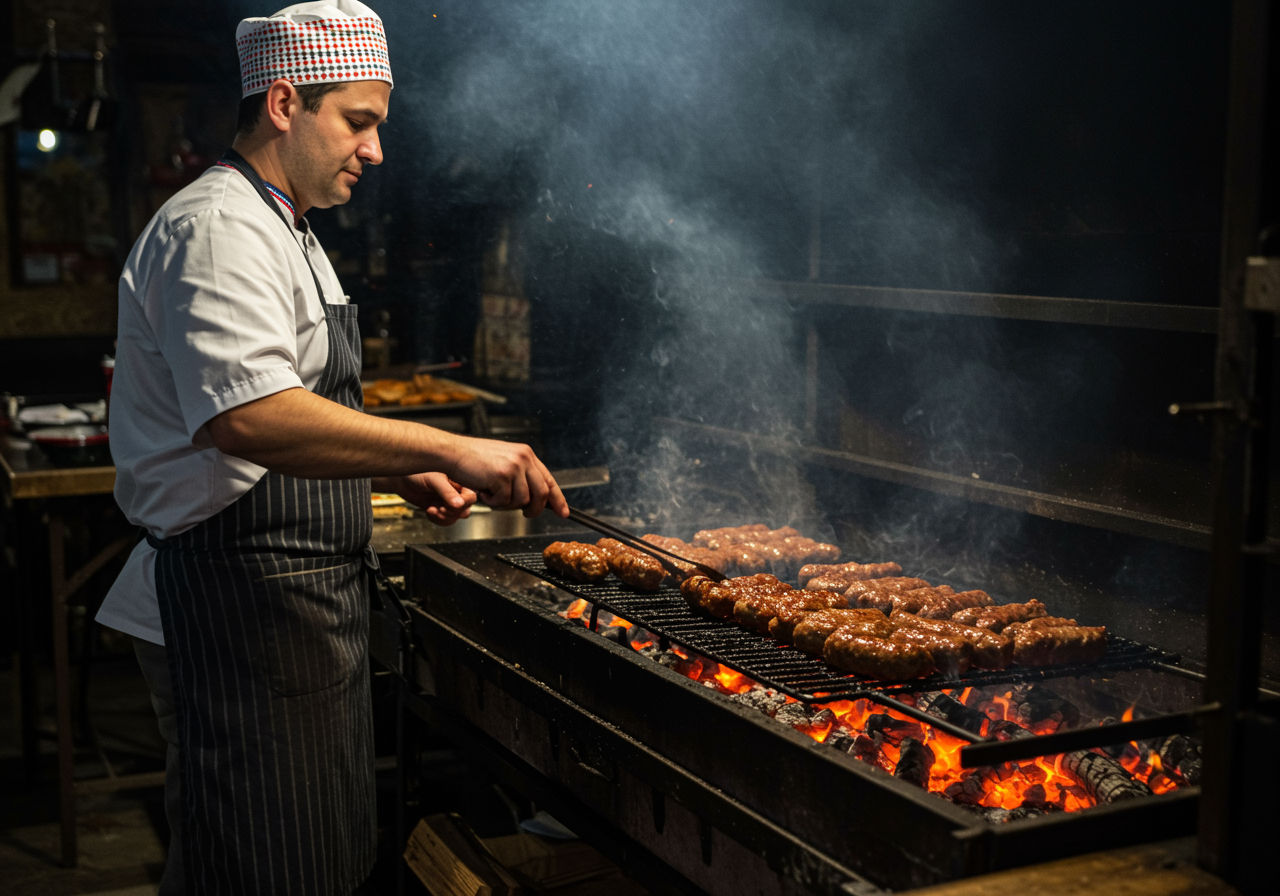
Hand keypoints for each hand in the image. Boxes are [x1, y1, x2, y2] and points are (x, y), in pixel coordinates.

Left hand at [390, 472, 476, 525]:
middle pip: (465, 509)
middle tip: (441, 508)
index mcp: (459, 481)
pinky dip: (437, 520)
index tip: (452, 505)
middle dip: (452, 512)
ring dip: (444, 518)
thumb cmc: (417, 472)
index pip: (471, 497)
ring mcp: (447, 501)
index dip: (463, 504)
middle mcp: (455, 492)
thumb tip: (460, 504)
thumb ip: (447, 492)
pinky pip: (445, 521)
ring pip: (456, 517)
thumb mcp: (434, 480)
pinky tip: (429, 510)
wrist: (401, 480)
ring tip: (433, 510)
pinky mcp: (439, 508)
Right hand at [449, 436, 568, 517]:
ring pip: (522, 500)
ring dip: (506, 504)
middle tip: (526, 514)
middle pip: (542, 494)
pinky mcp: (501, 476)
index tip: (563, 512)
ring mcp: (513, 467)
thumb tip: (534, 498)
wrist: (452, 452)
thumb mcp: (504, 461)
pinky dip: (493, 502)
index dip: (558, 499)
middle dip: (535, 509)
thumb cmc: (473, 459)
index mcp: (526, 454)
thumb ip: (521, 475)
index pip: (549, 480)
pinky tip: (484, 490)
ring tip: (492, 493)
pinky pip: (504, 501)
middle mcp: (523, 458)